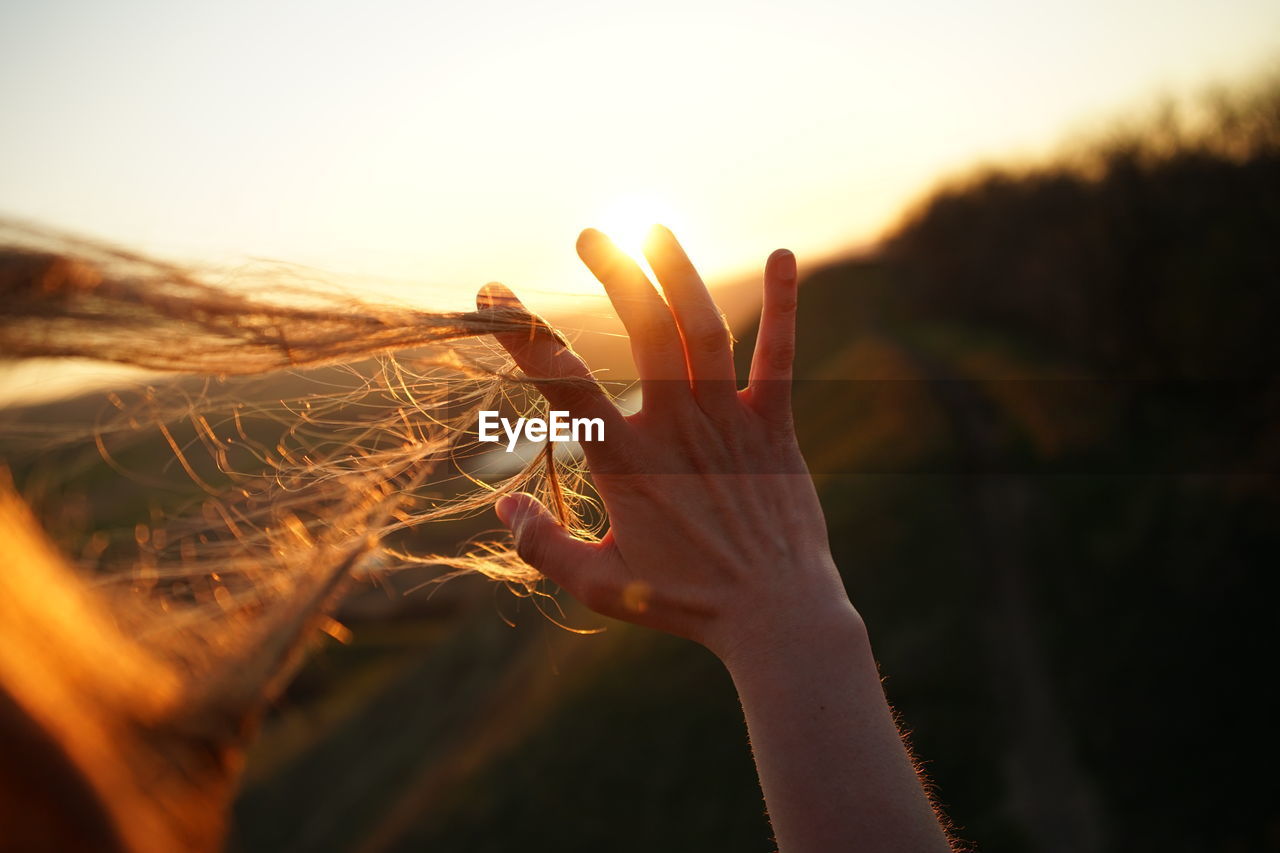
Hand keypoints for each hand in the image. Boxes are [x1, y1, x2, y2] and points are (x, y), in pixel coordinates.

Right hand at [478, 226, 854, 662]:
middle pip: (646, 330)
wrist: (777, 617)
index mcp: (628, 462)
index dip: (523, 335)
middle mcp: (678, 428)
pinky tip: (783, 255)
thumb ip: (542, 546)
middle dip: (615, 273)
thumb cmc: (685, 603)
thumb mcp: (598, 585)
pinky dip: (783, 305)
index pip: (564, 386)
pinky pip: (780, 357)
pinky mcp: (775, 426)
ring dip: (678, 272)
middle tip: (590, 235)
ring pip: (704, 329)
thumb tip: (500, 507)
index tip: (492, 293)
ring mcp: (729, 422)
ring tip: (653, 229)